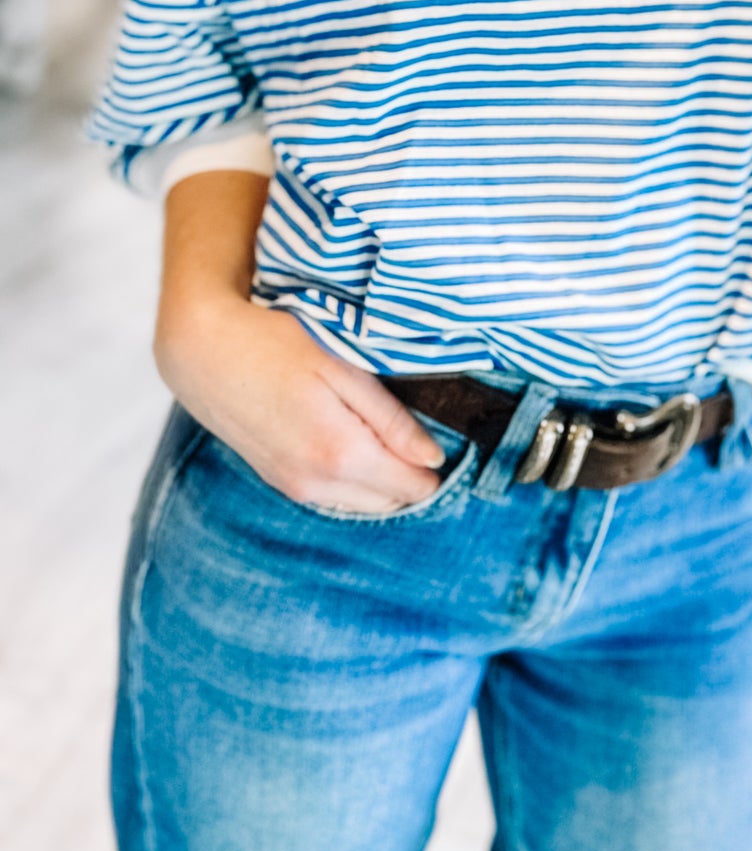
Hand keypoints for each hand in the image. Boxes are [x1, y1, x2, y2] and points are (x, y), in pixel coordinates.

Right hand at [155, 291, 445, 514]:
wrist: (204, 354)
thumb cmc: (276, 346)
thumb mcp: (343, 368)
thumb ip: (390, 419)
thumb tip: (433, 458)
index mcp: (339, 453)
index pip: (411, 487)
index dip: (435, 468)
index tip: (449, 439)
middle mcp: (316, 482)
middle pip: (391, 502)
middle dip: (413, 476)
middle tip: (420, 432)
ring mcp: (294, 487)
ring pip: (363, 503)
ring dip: (385, 480)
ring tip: (389, 435)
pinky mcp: (280, 482)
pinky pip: (335, 496)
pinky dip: (356, 479)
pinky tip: (356, 442)